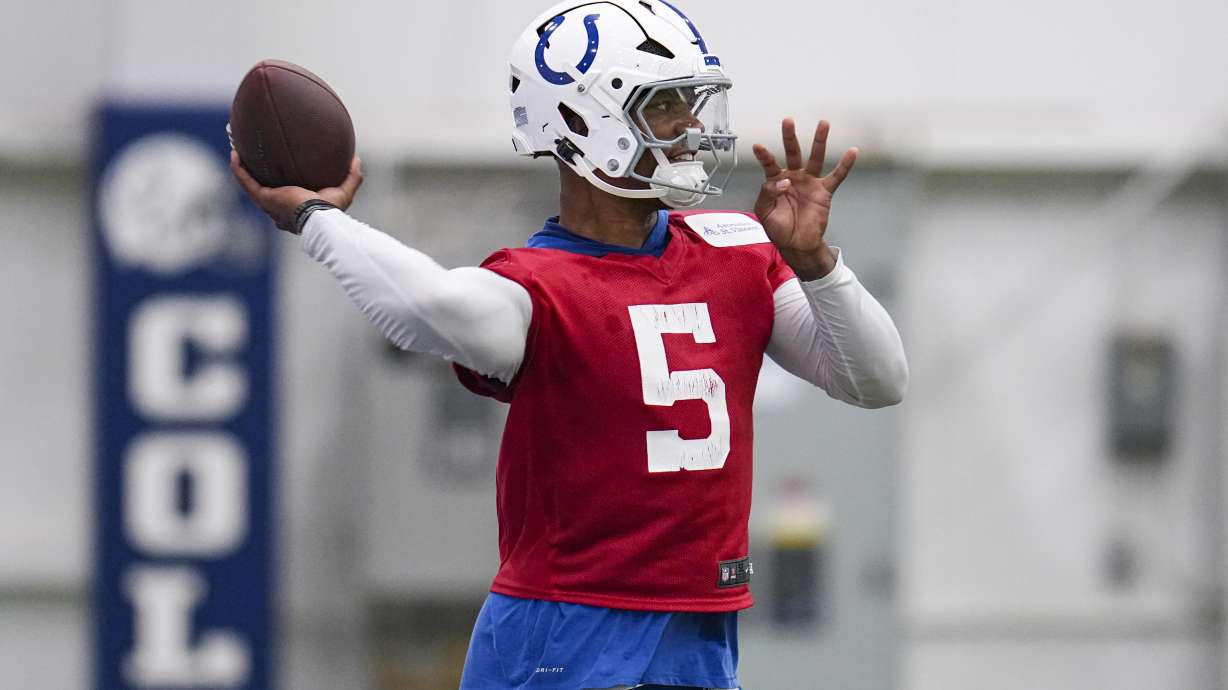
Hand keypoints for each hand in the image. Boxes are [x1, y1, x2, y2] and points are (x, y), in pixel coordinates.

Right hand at [230, 152, 363, 231]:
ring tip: (238, 150)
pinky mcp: (264, 199)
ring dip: (242, 168)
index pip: (283, 196)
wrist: (319, 220)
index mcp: (293, 209)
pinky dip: (239, 169)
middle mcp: (277, 209)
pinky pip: (246, 182)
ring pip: (250, 184)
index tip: (277, 168)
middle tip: (253, 156)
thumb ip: (351, 177)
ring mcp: (268, 205)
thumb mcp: (343, 192)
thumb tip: (356, 159)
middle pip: (263, 188)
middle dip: (256, 173)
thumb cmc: (331, 212)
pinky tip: (235, 153)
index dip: (278, 183)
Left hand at [752, 119, 856, 279]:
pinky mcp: (824, 191)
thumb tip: (784, 181)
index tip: (757, 146)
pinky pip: (837, 176)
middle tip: (788, 120)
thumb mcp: (764, 211)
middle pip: (792, 152)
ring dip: (819, 141)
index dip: (764, 156)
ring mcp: (810, 182)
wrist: (796, 244)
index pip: (770, 164)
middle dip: (790, 137)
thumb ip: (768, 193)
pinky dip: (845, 165)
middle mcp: (793, 177)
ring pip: (815, 158)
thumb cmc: (778, 228)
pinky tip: (853, 152)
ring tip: (824, 123)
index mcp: (776, 182)